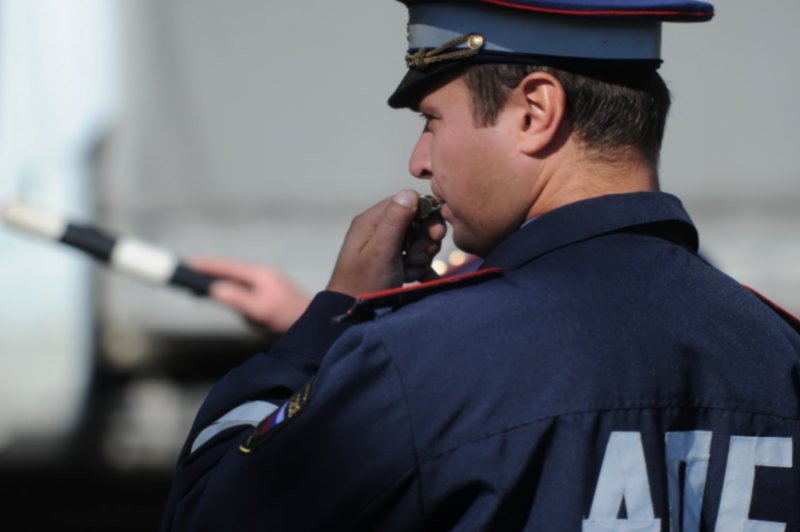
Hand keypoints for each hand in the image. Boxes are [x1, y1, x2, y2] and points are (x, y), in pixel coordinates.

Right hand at [189, 257, 310, 334]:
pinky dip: (228, 285)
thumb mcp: (259, 311)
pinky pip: (242, 285)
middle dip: (208, 269)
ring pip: (236, 276)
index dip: (206, 265)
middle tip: (186, 270)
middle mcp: (262, 274)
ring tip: (197, 280)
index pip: (226, 266)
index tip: (186, 263)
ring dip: (217, 276)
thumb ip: (237, 299)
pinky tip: (221, 291)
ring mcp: (266, 282)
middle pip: (229, 269)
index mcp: (259, 274)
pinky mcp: (268, 292)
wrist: (315, 325)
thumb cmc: (287, 319)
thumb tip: (214, 289)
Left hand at [326, 190, 446, 297]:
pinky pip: (416, 259)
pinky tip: (417, 279)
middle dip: (423, 241)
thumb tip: (409, 192)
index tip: (433, 234)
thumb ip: (395, 221)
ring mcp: (386, 248)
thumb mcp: (381, 250)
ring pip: (419, 243)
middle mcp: (379, 230)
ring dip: (420, 258)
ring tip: (408, 272)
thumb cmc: (363, 282)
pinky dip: (420, 269)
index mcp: (372, 221)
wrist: (352, 314)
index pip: (408, 202)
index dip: (425, 216)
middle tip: (415, 258)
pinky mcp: (393, 263)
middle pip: (417, 223)